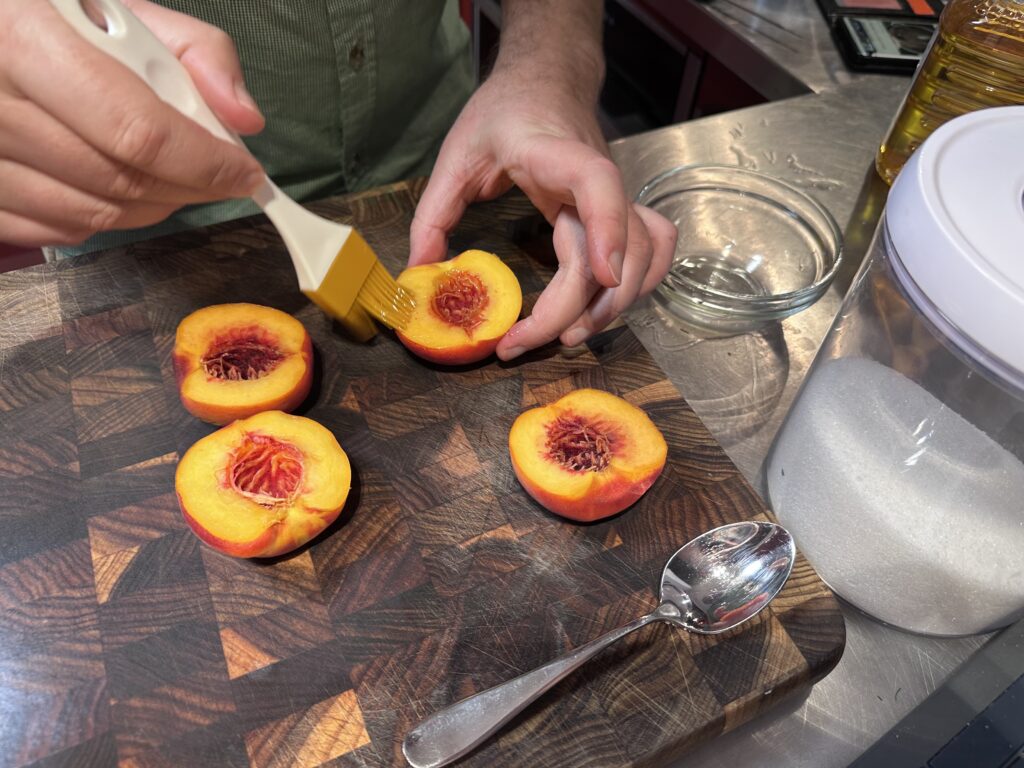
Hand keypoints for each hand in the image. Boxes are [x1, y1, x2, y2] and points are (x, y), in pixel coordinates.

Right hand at [0, 0, 264, 246]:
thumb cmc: (62, 20)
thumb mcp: (129, 14)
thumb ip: (198, 53)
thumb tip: (244, 119)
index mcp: (27, 38)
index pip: (136, 130)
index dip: (204, 162)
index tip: (245, 172)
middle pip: (119, 180)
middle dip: (190, 188)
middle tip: (222, 179)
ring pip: (94, 214)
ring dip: (156, 208)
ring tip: (177, 179)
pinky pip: (59, 231)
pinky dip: (108, 219)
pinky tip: (122, 187)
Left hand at [408, 69, 676, 359]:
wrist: (547, 80)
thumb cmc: (504, 111)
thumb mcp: (457, 154)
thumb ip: (432, 213)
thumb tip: (419, 272)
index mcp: (556, 154)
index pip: (599, 183)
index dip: (609, 228)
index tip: (602, 276)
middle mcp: (596, 181)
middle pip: (615, 249)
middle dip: (579, 307)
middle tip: (524, 341)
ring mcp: (615, 198)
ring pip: (643, 257)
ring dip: (612, 306)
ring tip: (565, 336)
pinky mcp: (619, 212)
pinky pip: (652, 252)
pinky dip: (639, 286)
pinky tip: (602, 310)